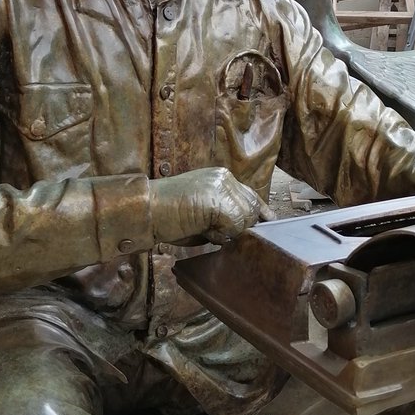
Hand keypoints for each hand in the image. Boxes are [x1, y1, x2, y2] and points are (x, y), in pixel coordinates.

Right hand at [149, 167, 271, 244]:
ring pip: (245, 219)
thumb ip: (224, 216)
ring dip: (229, 233)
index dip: (259, 212)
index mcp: (220, 178)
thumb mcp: (201, 211)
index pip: (250, 196)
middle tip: (218, 234)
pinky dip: (221, 236)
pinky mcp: (218, 201)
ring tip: (205, 230)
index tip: (269, 222)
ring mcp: (221, 188)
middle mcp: (224, 178)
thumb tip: (246, 230)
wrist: (146, 210)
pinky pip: (234, 227)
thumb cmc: (168, 216)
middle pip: (251, 208)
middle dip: (242, 227)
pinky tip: (204, 232)